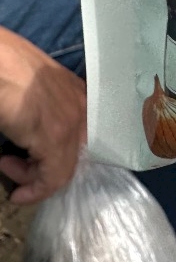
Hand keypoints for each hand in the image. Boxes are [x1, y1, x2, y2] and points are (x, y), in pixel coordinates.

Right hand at [0, 28, 85, 204]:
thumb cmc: (11, 74)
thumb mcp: (38, 95)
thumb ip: (49, 115)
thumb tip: (40, 145)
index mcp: (81, 96)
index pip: (82, 140)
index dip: (57, 159)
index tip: (33, 167)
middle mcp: (83, 109)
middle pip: (74, 157)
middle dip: (42, 170)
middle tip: (13, 166)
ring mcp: (72, 122)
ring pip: (63, 170)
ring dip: (32, 176)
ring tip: (6, 163)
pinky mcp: (56, 136)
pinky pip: (53, 177)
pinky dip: (33, 187)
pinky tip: (7, 168)